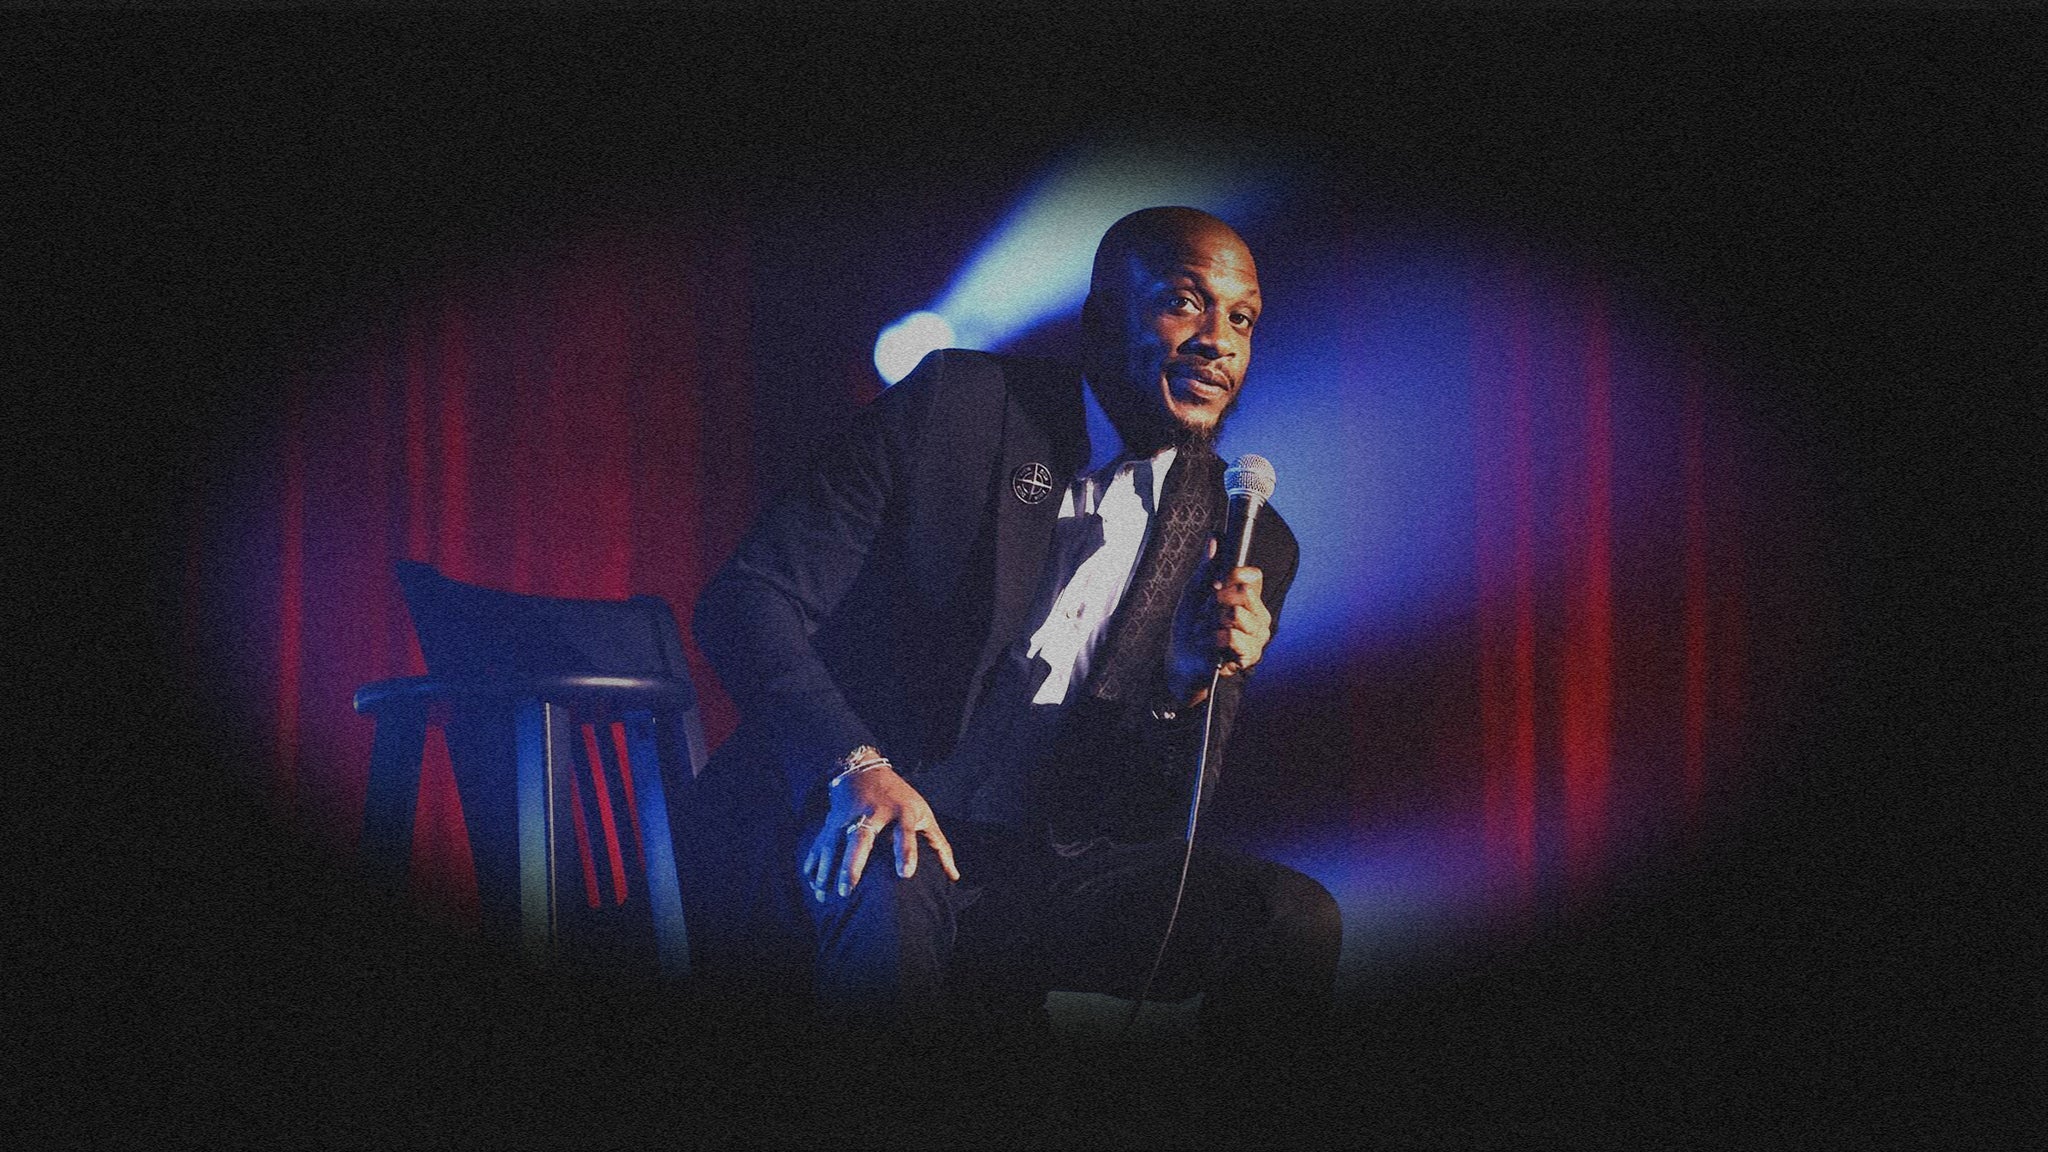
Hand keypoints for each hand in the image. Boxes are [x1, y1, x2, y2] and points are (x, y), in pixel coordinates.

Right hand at [802, 765, 960, 900]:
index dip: (906, 853)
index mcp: (900, 811)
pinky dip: (814, 863)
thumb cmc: (901, 798)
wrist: (866, 769)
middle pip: (861, 838)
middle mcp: (873, 812)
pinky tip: (812, 884)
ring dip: (828, 868)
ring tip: (826, 894)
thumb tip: (954, 876)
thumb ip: (939, 846)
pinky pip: (820, 843)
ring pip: (835, 842)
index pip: (904, 833)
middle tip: (848, 889)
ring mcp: (848, 815)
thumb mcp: (923, 814)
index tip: (905, 875)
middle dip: (853, 864)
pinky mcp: (831, 820)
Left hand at [1168, 538, 1273, 703]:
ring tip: (1208, 632)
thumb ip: (1206, 568)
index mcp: (1249, 599)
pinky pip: (1231, 635)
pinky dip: (1212, 638)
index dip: (1235, 574)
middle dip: (1217, 601)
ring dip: (1212, 622)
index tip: (1216, 584)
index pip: (1253, 576)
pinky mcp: (1250, 654)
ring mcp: (1257, 636)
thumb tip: (1214, 538)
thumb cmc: (1190, 628)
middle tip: (1207, 615)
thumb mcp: (1194, 594)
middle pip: (1244, 592)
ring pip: (1236, 613)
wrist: (1182, 661)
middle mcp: (1259, 616)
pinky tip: (1210, 645)